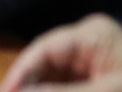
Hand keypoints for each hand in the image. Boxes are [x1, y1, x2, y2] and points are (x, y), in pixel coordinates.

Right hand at [0, 15, 121, 91]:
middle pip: (46, 63)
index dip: (20, 74)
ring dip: (44, 90)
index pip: (43, 50)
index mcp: (91, 34)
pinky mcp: (101, 76)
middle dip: (31, 86)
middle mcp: (88, 40)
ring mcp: (95, 58)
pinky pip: (70, 85)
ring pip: (55, 77)